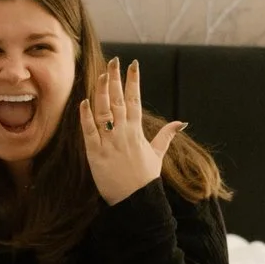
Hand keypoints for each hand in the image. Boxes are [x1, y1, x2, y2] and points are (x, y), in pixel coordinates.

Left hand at [80, 58, 184, 205]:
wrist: (135, 202)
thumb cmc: (145, 179)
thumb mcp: (157, 155)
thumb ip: (166, 136)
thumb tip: (181, 123)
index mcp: (137, 132)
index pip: (135, 100)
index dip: (134, 81)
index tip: (133, 64)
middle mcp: (123, 134)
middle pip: (118, 100)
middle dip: (115, 79)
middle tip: (114, 61)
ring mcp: (108, 143)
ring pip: (103, 111)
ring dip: (101, 92)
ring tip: (100, 75)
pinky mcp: (95, 154)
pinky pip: (89, 131)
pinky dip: (86, 116)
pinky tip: (83, 101)